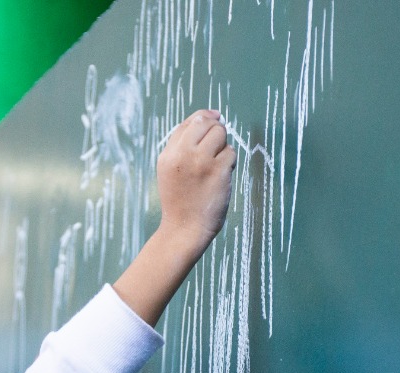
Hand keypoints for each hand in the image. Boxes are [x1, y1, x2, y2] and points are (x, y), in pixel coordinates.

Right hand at [156, 109, 236, 253]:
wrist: (184, 230)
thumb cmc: (180, 201)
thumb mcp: (170, 171)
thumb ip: (183, 147)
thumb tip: (211, 118)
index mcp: (168, 154)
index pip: (189, 123)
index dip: (204, 117)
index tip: (216, 117)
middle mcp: (183, 154)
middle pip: (206, 123)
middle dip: (216, 130)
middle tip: (217, 147)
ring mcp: (201, 162)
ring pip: (220, 134)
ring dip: (223, 146)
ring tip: (217, 164)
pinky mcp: (218, 171)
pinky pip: (231, 153)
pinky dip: (230, 162)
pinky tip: (222, 175)